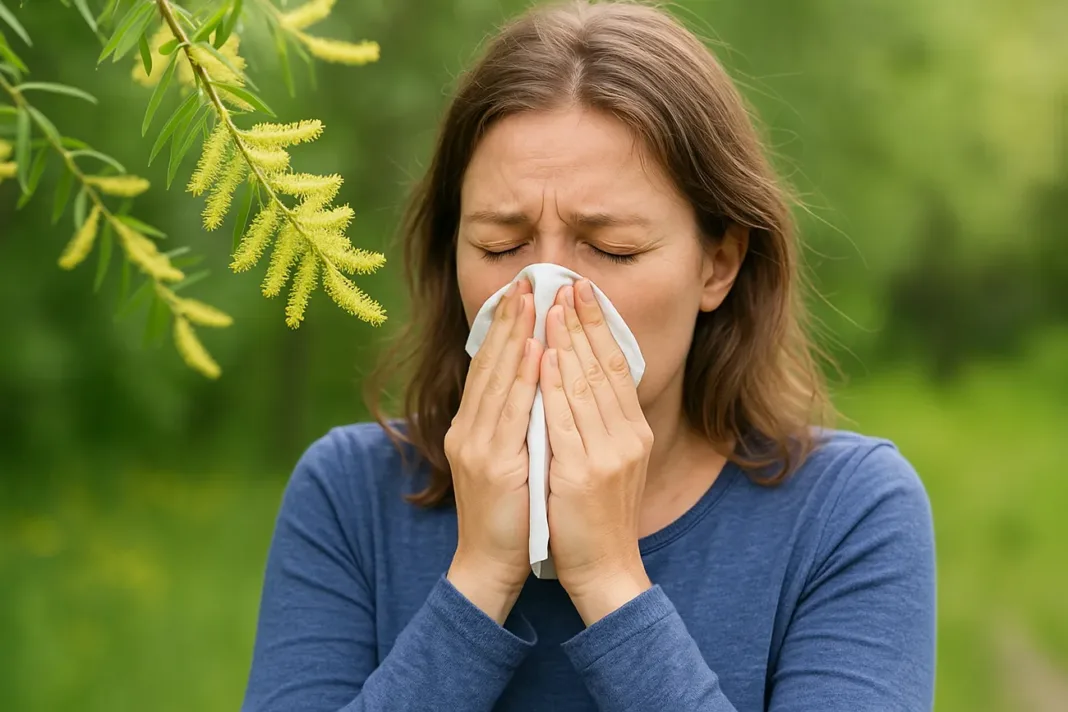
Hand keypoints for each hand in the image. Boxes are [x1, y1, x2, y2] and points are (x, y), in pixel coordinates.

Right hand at [445, 278, 541, 623]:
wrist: (489, 565)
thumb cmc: (508, 516)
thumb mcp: (507, 461)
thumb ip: (513, 424)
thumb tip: (535, 387)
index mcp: (472, 427)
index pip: (488, 366)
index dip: (503, 328)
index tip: (521, 293)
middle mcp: (468, 429)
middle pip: (488, 363)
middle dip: (508, 319)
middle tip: (525, 279)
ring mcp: (475, 444)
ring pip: (496, 378)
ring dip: (514, 335)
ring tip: (529, 298)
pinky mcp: (490, 463)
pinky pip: (509, 411)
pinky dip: (520, 376)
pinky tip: (532, 348)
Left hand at [541, 279, 654, 624]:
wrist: (604, 568)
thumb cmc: (598, 516)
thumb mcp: (612, 462)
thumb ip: (601, 423)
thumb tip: (580, 378)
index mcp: (633, 432)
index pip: (617, 367)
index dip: (600, 327)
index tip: (584, 293)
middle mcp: (627, 436)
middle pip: (603, 366)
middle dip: (583, 321)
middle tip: (567, 282)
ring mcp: (608, 453)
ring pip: (584, 384)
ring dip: (565, 341)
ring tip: (550, 305)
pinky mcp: (583, 472)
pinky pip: (564, 417)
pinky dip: (552, 383)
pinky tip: (541, 356)